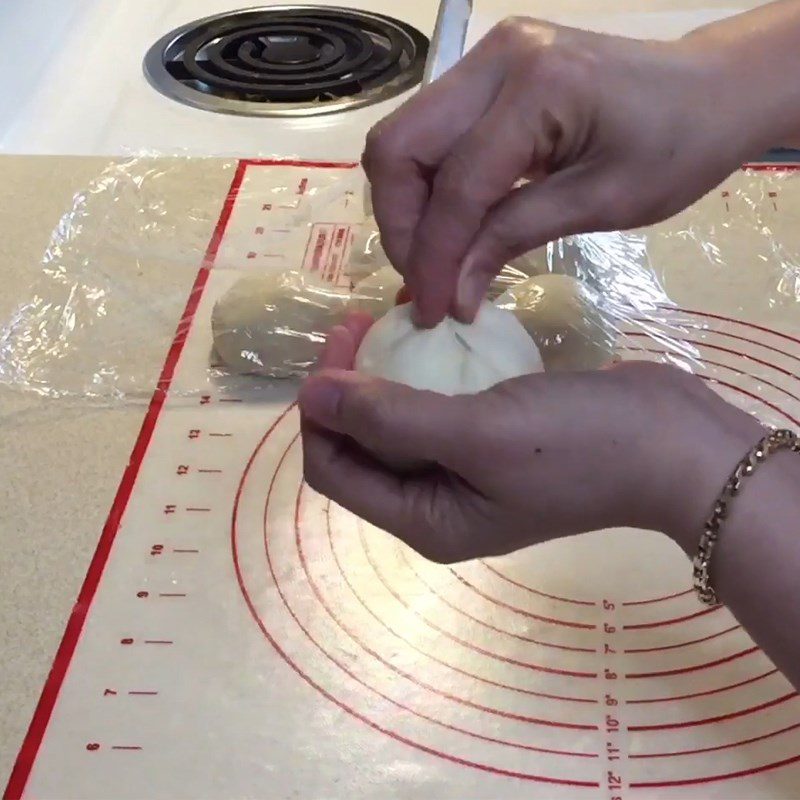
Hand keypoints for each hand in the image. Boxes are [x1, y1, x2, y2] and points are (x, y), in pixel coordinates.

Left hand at [299, 315, 764, 561]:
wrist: (672, 443)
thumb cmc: (574, 444)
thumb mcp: (475, 432)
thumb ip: (388, 417)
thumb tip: (307, 397)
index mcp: (423, 520)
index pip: (334, 470)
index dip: (322, 410)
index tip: (340, 342)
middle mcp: (435, 505)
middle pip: (361, 448)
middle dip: (349, 389)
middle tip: (362, 322)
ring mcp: (465, 474)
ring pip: (397, 425)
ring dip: (385, 377)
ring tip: (391, 321)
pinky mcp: (492, 442)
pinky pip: (437, 410)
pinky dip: (424, 376)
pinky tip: (432, 335)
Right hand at [362, 17, 764, 326]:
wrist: (711, 90)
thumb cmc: (678, 148)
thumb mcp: (602, 203)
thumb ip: (514, 238)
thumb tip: (451, 294)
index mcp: (537, 87)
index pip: (456, 185)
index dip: (436, 257)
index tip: (432, 311)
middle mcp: (495, 59)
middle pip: (398, 147)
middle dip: (401, 227)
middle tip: (425, 283)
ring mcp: (486, 59)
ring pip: (403, 139)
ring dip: (407, 209)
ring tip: (435, 262)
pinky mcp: (486, 74)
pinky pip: (431, 135)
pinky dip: (428, 188)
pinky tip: (449, 228)